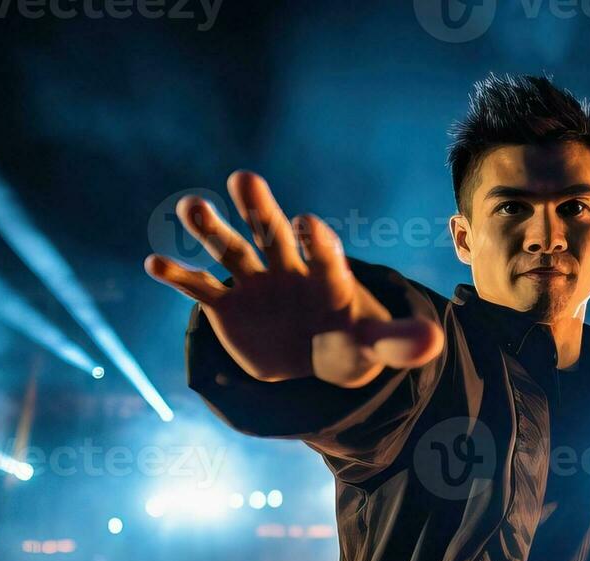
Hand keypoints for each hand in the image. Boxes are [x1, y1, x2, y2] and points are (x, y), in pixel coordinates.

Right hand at [145, 171, 443, 387]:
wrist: (317, 353)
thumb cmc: (351, 341)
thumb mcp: (376, 345)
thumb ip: (400, 341)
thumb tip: (435, 342)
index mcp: (328, 274)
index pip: (325, 253)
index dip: (319, 241)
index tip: (309, 224)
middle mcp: (288, 268)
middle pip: (274, 234)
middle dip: (260, 208)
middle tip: (245, 178)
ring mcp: (255, 283)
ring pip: (232, 251)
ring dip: (211, 230)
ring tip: (190, 206)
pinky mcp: (229, 306)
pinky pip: (202, 288)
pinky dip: (180, 276)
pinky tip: (154, 263)